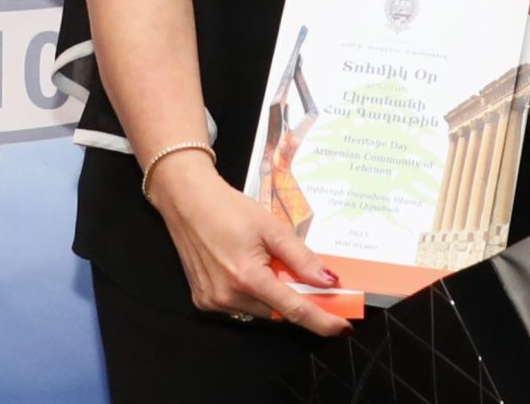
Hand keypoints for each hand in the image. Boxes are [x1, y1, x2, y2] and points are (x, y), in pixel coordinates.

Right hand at [144, 155, 350, 335]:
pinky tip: (249, 271)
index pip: (293, 309)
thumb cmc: (229, 208)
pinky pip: (239, 306)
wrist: (187, 201)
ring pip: (258, 311)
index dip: (320, 320)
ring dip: (273, 297)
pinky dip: (253, 294)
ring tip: (270, 266)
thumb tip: (327, 281)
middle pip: (276, 312)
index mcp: (248, 277)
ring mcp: (213, 302)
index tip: (342, 327)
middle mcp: (228, 296)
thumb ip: (300, 257)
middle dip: (296, 300)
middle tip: (311, 285)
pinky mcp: (203, 301)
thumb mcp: (271, 227)